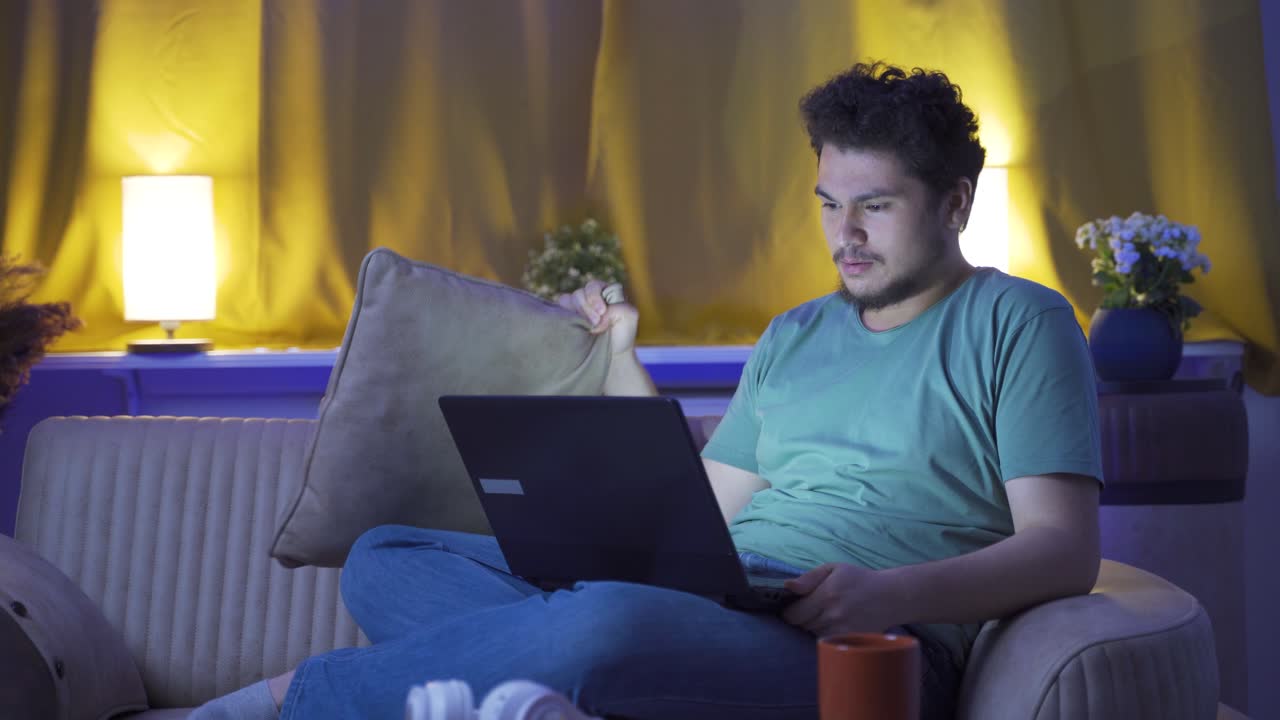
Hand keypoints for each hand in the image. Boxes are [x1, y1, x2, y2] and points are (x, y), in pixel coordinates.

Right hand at [557, 280, 637, 356]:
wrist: (611, 353)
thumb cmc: (622, 333)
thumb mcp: (630, 317)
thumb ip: (620, 307)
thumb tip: (601, 313)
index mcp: (603, 291)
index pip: (593, 286)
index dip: (595, 297)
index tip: (602, 311)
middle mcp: (588, 297)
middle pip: (579, 294)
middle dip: (586, 308)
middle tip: (595, 323)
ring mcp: (575, 307)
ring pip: (566, 300)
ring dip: (576, 314)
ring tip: (587, 328)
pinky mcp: (566, 317)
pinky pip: (558, 311)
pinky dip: (564, 317)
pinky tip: (574, 327)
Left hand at [781, 563, 902, 636]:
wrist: (890, 597)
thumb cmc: (858, 580)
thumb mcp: (833, 569)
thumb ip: (808, 578)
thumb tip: (787, 587)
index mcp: (827, 595)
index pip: (793, 615)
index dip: (788, 612)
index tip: (792, 607)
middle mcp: (833, 615)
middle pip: (801, 627)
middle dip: (801, 619)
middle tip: (811, 609)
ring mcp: (843, 631)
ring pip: (813, 635)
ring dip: (813, 627)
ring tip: (825, 614)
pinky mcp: (851, 641)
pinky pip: (827, 641)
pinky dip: (826, 635)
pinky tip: (833, 624)